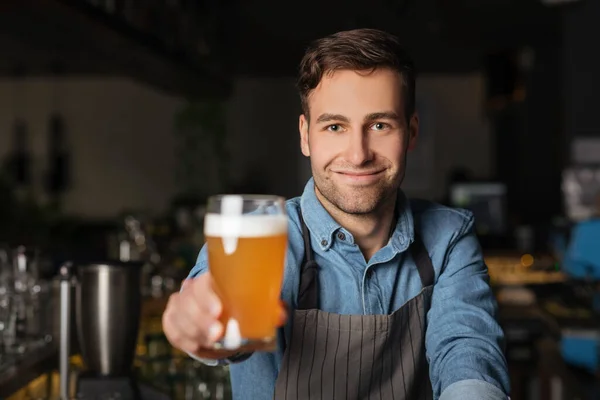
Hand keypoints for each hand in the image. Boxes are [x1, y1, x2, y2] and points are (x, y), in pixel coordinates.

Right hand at [162, 272, 287, 359]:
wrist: (216, 311)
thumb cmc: (235, 302)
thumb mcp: (251, 302)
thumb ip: (266, 307)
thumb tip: (281, 315)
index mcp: (211, 279)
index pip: (203, 283)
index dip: (208, 297)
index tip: (219, 311)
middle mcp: (191, 289)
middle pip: (189, 301)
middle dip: (202, 320)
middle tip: (217, 334)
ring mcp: (179, 304)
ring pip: (179, 317)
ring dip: (195, 332)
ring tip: (211, 342)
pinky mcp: (172, 319)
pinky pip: (172, 330)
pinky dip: (184, 339)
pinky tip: (196, 345)